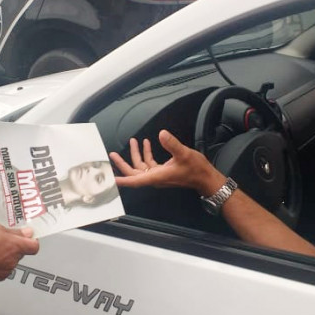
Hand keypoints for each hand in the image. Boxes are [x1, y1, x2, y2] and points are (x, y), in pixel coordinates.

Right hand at [0, 223, 38, 281]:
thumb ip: (14, 232)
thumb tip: (26, 233)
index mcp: (16, 246)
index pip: (34, 246)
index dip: (32, 241)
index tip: (28, 237)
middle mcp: (14, 260)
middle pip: (21, 252)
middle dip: (15, 246)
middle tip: (3, 240)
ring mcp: (7, 269)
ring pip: (12, 260)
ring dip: (5, 255)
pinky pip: (3, 268)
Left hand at [109, 129, 225, 195]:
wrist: (206, 178)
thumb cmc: (196, 170)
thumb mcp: (184, 154)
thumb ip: (172, 144)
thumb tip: (162, 134)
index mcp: (156, 176)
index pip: (134, 180)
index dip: (120, 179)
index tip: (109, 178)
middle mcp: (155, 177)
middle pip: (133, 173)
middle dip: (122, 163)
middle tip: (112, 155)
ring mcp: (158, 175)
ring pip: (140, 167)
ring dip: (135, 155)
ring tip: (133, 141)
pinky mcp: (163, 172)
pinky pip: (149, 164)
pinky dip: (146, 155)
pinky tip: (146, 144)